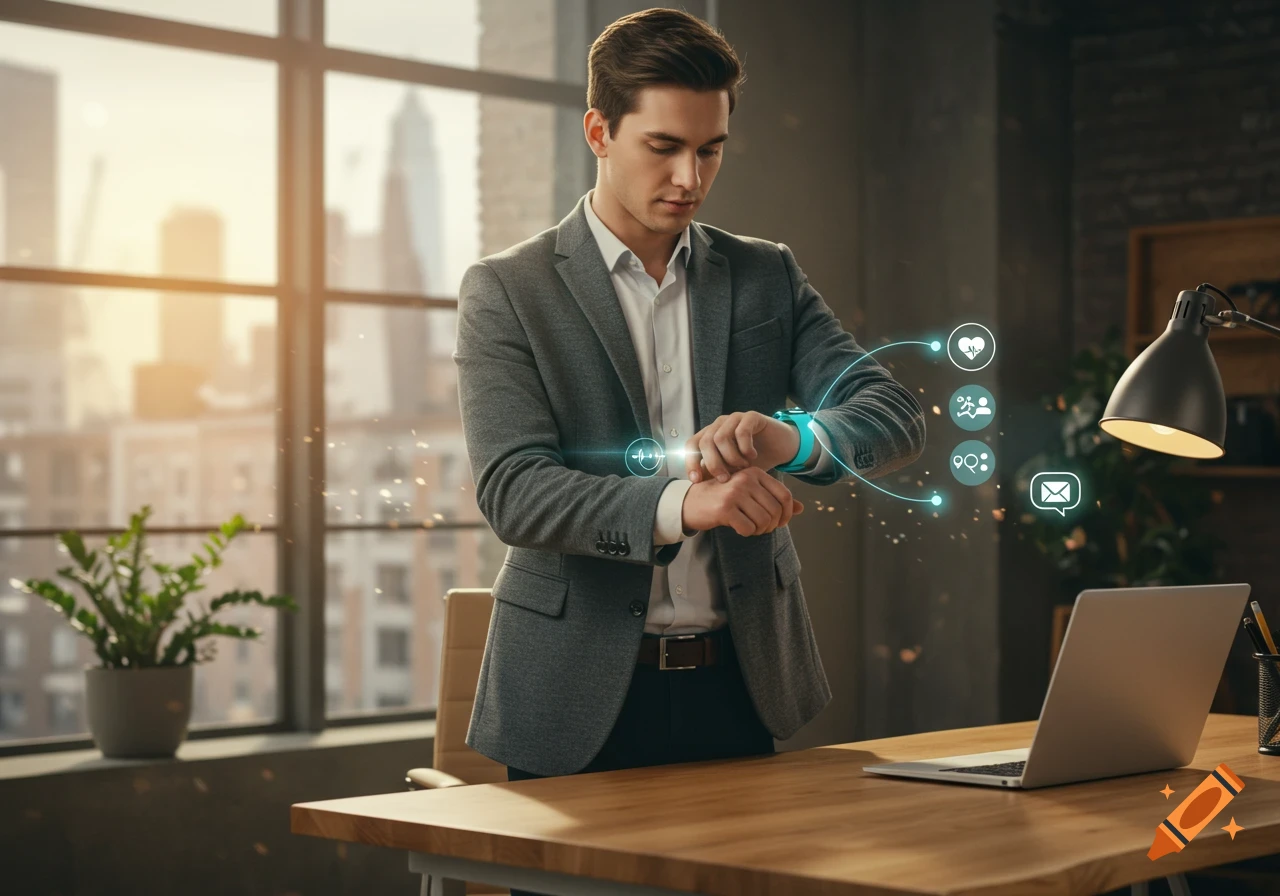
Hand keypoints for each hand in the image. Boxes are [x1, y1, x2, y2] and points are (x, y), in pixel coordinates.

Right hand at [680, 467, 804, 536]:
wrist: (690, 502)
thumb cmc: (722, 498)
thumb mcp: (749, 493)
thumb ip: (773, 498)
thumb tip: (800, 509)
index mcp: (754, 472)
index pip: (784, 495)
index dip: (787, 514)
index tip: (780, 523)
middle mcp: (746, 479)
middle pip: (775, 510)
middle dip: (772, 525)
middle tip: (762, 529)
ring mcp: (735, 493)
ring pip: (763, 521)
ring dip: (760, 530)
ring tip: (751, 528)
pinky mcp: (725, 509)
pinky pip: (748, 528)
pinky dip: (747, 533)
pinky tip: (739, 528)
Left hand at [684, 411, 799, 483]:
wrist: (780, 448)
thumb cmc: (753, 460)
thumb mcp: (732, 471)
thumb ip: (715, 474)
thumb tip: (697, 486)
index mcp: (710, 435)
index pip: (691, 445)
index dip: (691, 462)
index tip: (696, 481)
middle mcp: (719, 424)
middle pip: (705, 442)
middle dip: (713, 464)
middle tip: (725, 479)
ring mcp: (734, 418)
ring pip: (720, 437)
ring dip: (731, 458)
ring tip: (743, 467)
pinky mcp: (751, 417)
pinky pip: (741, 431)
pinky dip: (745, 448)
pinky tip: (752, 456)